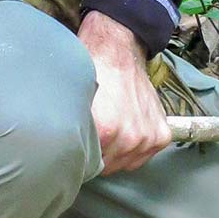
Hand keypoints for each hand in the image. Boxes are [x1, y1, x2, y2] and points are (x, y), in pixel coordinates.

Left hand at [77, 11, 170, 174]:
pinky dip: (134, 149)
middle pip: (105, 167)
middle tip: (92, 136)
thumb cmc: (91, 73)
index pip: (86, 165)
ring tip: (109, 131)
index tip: (75, 148)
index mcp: (105, 130)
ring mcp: (147, 137)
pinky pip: (142, 157)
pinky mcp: (161, 135)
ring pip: (124, 163)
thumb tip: (57, 154)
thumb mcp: (71, 101)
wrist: (117, 50)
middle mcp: (129, 137)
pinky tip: (124, 131)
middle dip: (97, 155)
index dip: (78, 157)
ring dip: (116, 153)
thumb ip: (69, 131)